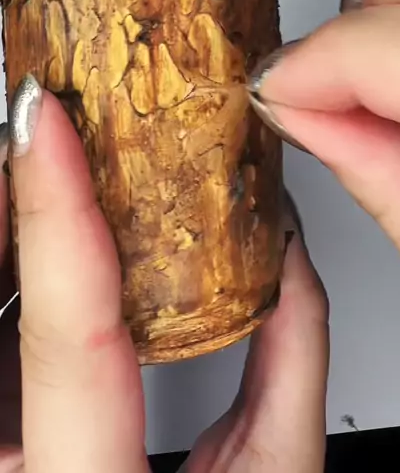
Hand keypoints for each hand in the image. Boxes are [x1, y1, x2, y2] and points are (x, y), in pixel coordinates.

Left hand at [0, 91, 328, 472]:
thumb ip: (289, 362)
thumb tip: (288, 254)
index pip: (69, 336)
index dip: (55, 211)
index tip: (43, 118)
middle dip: (11, 204)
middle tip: (48, 129)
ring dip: (7, 233)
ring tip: (45, 171)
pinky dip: (11, 280)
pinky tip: (33, 246)